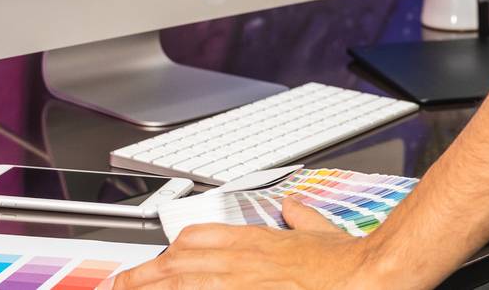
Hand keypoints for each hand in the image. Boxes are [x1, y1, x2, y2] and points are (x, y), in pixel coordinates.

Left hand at [105, 198, 385, 289]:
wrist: (366, 276)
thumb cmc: (347, 262)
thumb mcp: (321, 230)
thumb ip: (302, 218)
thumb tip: (294, 207)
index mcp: (256, 242)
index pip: (198, 237)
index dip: (170, 250)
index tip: (154, 261)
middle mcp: (241, 263)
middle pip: (178, 264)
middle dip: (145, 276)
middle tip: (121, 283)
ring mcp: (242, 285)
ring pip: (183, 285)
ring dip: (155, 288)